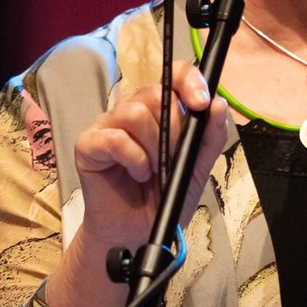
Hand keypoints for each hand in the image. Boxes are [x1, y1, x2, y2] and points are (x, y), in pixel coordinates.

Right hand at [73, 61, 227, 252]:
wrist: (137, 232)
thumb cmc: (164, 196)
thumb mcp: (197, 168)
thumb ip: (210, 137)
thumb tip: (218, 104)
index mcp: (158, 110)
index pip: (172, 75)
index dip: (188, 80)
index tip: (201, 101)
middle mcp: (131, 110)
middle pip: (155, 94)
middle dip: (173, 130)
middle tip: (172, 158)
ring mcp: (107, 125)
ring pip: (134, 113)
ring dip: (153, 147)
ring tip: (153, 170)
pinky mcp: (88, 144)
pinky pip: (115, 138)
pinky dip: (133, 159)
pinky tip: (137, 174)